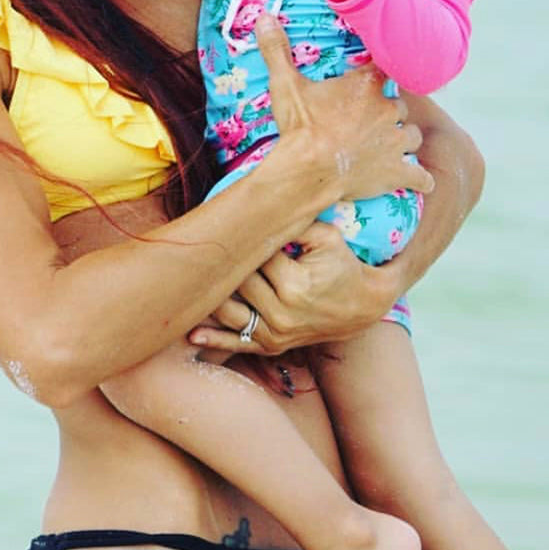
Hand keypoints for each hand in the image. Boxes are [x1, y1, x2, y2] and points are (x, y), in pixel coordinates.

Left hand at [187, 221, 397, 354]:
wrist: (364, 305)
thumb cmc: (342, 264)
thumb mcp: (327, 236)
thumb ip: (294, 222)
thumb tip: (259, 204)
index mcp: (293, 285)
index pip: (252, 256)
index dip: (240, 240)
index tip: (223, 226)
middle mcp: (281, 314)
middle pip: (236, 283)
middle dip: (221, 265)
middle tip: (198, 247)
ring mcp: (275, 334)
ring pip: (228, 312)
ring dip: (207, 298)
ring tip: (185, 281)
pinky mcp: (272, 345)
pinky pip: (237, 344)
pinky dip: (213, 339)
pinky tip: (189, 332)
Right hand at [255, 15, 432, 206]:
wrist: (308, 170)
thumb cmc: (300, 127)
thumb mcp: (285, 85)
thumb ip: (276, 50)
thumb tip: (264, 16)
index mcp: (364, 86)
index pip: (383, 70)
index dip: (377, 75)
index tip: (370, 78)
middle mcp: (386, 110)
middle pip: (399, 105)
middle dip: (388, 110)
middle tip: (371, 117)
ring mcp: (394, 142)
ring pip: (412, 135)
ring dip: (403, 138)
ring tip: (390, 143)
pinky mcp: (397, 171)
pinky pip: (421, 176)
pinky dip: (420, 179)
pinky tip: (419, 181)